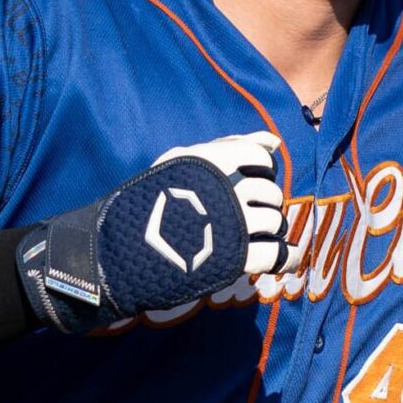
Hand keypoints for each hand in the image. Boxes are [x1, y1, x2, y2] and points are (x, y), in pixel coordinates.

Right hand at [17, 130, 296, 333]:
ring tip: (256, 236)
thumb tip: (274, 142)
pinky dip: (287, 258)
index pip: (258, 156)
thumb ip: (226, 147)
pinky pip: (277, 255)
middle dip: (266, 203)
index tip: (251, 180)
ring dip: (273, 230)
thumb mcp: (178, 164)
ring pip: (274, 221)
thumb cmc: (145, 206)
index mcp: (207, 162)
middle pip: (269, 192)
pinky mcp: (232, 259)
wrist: (115, 253)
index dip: (262, 169)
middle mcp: (223, 190)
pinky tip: (286, 260)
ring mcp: (229, 225)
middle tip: (249, 215)